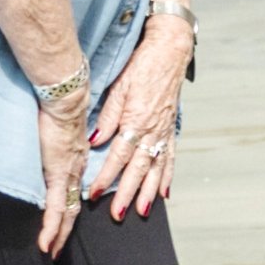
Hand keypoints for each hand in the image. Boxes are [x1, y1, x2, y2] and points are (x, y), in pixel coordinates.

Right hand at [28, 77, 91, 256]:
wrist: (65, 95)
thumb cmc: (57, 104)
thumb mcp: (56, 125)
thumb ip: (53, 138)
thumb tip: (45, 139)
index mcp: (76, 157)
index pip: (73, 189)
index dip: (69, 208)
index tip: (62, 222)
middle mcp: (75, 168)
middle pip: (72, 206)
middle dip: (65, 230)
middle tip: (58, 249)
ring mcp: (68, 173)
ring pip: (66, 212)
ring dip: (60, 235)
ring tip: (53, 253)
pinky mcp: (58, 173)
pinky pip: (55, 207)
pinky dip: (51, 228)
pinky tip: (46, 245)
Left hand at [89, 14, 193, 218]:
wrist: (170, 50)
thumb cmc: (142, 65)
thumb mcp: (119, 87)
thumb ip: (108, 116)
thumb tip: (94, 141)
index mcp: (137, 120)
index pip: (119, 155)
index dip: (106, 176)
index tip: (94, 193)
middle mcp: (153, 129)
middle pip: (139, 168)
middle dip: (127, 192)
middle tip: (118, 214)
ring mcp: (164, 130)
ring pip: (156, 168)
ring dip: (148, 192)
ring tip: (142, 211)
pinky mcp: (170, 128)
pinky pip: (170, 158)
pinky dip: (167, 177)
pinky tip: (164, 193)